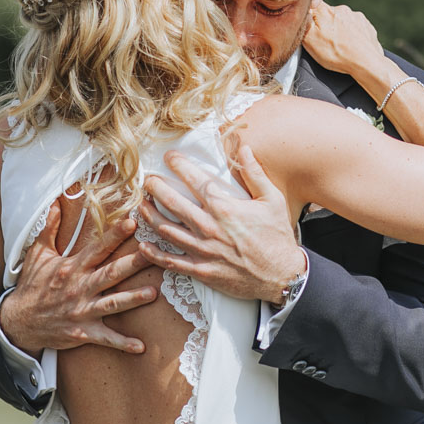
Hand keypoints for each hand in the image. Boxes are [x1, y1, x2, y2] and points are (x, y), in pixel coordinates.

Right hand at [0, 198, 158, 356]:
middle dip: (132, 264)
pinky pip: (105, 338)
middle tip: (154, 254)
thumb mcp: (37, 255)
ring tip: (153, 293)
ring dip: (132, 299)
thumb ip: (49, 228)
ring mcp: (82, 311)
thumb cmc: (32, 285)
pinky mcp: (82, 332)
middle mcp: (79, 288)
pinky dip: (123, 343)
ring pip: (112, 304)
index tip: (132, 222)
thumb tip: (56, 202)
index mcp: (72, 267)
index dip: (114, 235)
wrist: (18, 322)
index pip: (97, 248)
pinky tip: (141, 346)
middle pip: (110, 274)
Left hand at [138, 146, 305, 306]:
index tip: (168, 157)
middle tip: (147, 180)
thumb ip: (255, 173)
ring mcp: (203, 250)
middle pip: (172, 202)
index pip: (194, 179)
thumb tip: (244, 148)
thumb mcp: (272, 199)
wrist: (281, 276)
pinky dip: (154, 254)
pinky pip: (170, 261)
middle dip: (155, 187)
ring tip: (141, 205)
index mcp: (224, 207)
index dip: (178, 165)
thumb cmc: (277, 236)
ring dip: (149, 215)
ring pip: (165, 230)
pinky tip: (143, 245)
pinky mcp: (201, 270)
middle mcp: (209, 226)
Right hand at [303, 0, 388, 80]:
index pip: (311, 5)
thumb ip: (303, 22)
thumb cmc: (337, 53)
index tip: (311, 28)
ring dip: (339, 30)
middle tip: (325, 42)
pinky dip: (351, 35)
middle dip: (325, 25)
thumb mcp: (310, 40)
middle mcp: (342, 9)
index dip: (309, 17)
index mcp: (326, 10)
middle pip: (327, 14)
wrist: (366, 63)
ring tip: (339, 46)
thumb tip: (302, 11)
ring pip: (342, 21)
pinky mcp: (366, 26)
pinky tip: (350, 46)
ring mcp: (356, 17)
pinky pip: (355, 28)